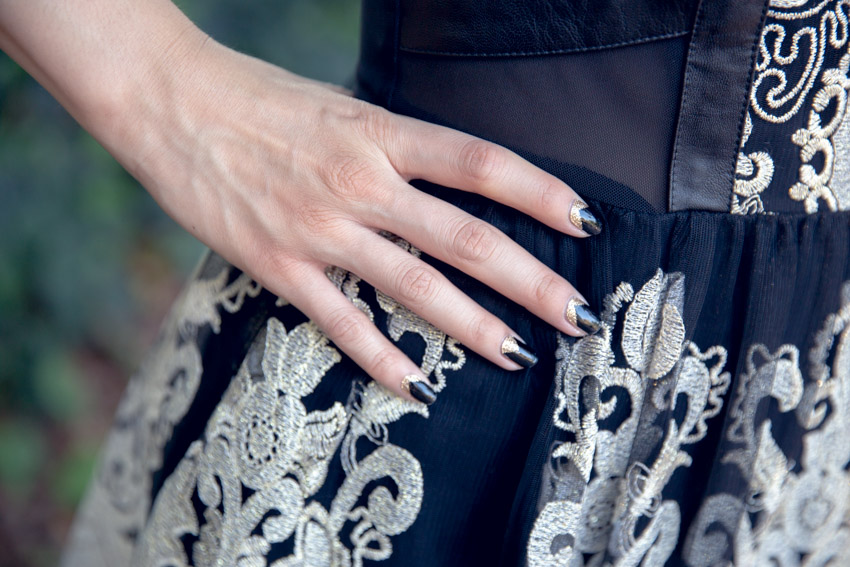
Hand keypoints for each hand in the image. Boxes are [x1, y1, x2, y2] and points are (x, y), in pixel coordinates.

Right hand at [95, 32, 603, 403]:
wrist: (171, 103)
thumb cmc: (259, 99)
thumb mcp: (342, 106)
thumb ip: (394, 146)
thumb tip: (444, 174)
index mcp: (382, 133)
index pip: (481, 164)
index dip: (540, 193)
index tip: (585, 221)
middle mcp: (362, 184)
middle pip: (468, 239)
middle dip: (532, 282)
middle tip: (577, 315)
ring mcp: (322, 230)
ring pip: (417, 287)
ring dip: (475, 326)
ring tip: (519, 355)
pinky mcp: (280, 267)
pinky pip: (343, 323)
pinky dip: (382, 360)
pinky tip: (418, 387)